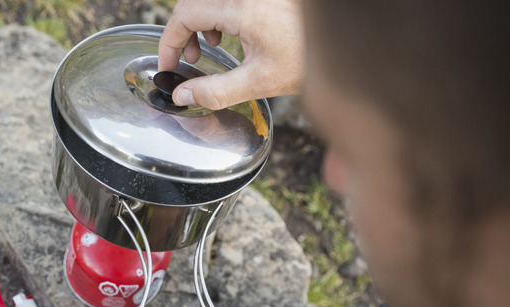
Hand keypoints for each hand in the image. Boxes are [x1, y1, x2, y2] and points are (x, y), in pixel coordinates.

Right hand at [158, 0, 303, 109]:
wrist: (342, 42)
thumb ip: (215, 91)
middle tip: (188, 62)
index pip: (185, 15)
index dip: (169, 42)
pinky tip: (228, 36)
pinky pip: (226, 0)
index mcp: (240, 7)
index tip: (168, 65)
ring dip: (200, 23)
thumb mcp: (258, 82)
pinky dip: (217, 15)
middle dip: (183, 34)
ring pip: (209, 1)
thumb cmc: (306, 59)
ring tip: (209, 51)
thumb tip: (182, 95)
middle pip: (193, 4)